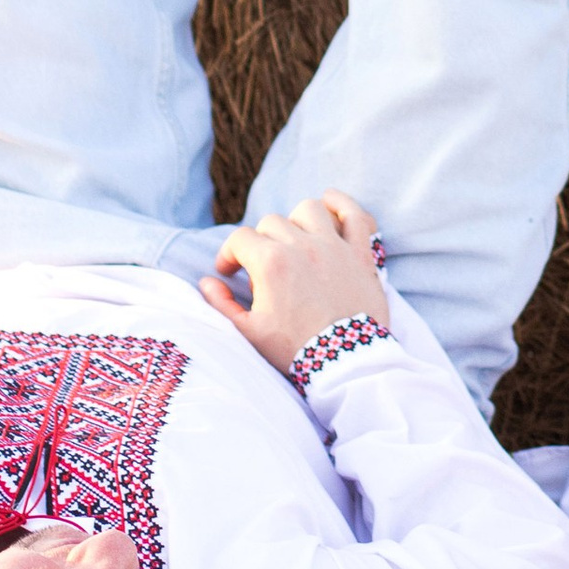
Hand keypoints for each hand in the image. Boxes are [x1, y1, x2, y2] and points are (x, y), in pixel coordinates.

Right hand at [201, 193, 388, 367]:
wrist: (345, 365)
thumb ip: (222, 305)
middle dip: (260, 243)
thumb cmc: (295, 350)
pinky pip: (355, 214)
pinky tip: (330, 203)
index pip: (240, 239)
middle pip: (271, 223)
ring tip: (293, 241)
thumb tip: (207, 283)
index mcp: (271, 263)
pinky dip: (342, 204)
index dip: (229, 254)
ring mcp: (334, 246)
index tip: (229, 271)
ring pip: (309, 209)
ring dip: (296, 221)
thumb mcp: (249, 333)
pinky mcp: (361, 253)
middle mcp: (302, 245)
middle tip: (262, 270)